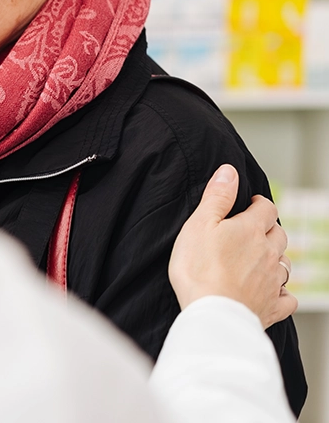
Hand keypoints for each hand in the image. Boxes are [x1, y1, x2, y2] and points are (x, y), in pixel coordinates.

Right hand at [169, 163, 296, 328]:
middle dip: (268, 230)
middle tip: (252, 231)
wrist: (212, 313)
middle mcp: (268, 253)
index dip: (259, 204)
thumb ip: (216, 197)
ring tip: (259, 260)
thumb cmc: (199, 269)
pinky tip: (272, 292)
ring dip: (275, 259)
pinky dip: (282, 293)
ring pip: (284, 264)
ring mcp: (273, 281)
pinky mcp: (272, 307)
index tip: (249, 205)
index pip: (266, 208)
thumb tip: (229, 171)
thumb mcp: (198, 224)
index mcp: (250, 230)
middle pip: (279, 235)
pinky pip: (288, 298)